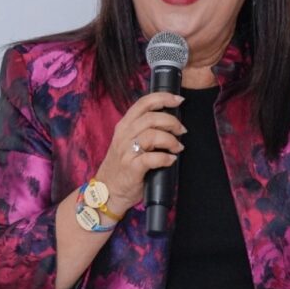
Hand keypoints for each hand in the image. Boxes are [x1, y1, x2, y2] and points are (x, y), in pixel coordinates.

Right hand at [94, 91, 186, 215]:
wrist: (108, 190)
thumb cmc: (123, 166)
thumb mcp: (129, 141)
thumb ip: (144, 129)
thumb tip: (171, 121)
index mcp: (124, 126)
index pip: (143, 103)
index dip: (163, 98)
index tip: (178, 100)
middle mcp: (124, 136)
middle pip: (151, 118)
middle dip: (171, 122)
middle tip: (181, 130)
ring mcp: (126, 152)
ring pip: (152, 135)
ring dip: (171, 140)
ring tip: (177, 147)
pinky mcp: (131, 168)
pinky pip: (151, 158)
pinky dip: (165, 158)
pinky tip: (170, 160)